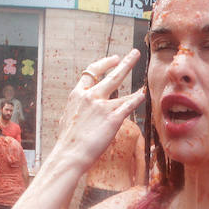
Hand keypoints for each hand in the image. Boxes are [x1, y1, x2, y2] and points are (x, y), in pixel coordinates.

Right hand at [52, 50, 145, 170]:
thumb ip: (75, 110)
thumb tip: (76, 110)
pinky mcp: (113, 119)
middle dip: (125, 62)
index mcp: (77, 95)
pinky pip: (128, 104)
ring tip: (142, 71)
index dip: (104, 64)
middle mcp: (90, 97)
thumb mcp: (66, 119)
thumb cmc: (67, 143)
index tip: (114, 59)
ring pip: (121, 87)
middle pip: (110, 74)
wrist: (69, 156)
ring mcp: (102, 106)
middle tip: (134, 53)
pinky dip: (136, 98)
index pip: (91, 73)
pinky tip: (143, 94)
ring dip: (132, 78)